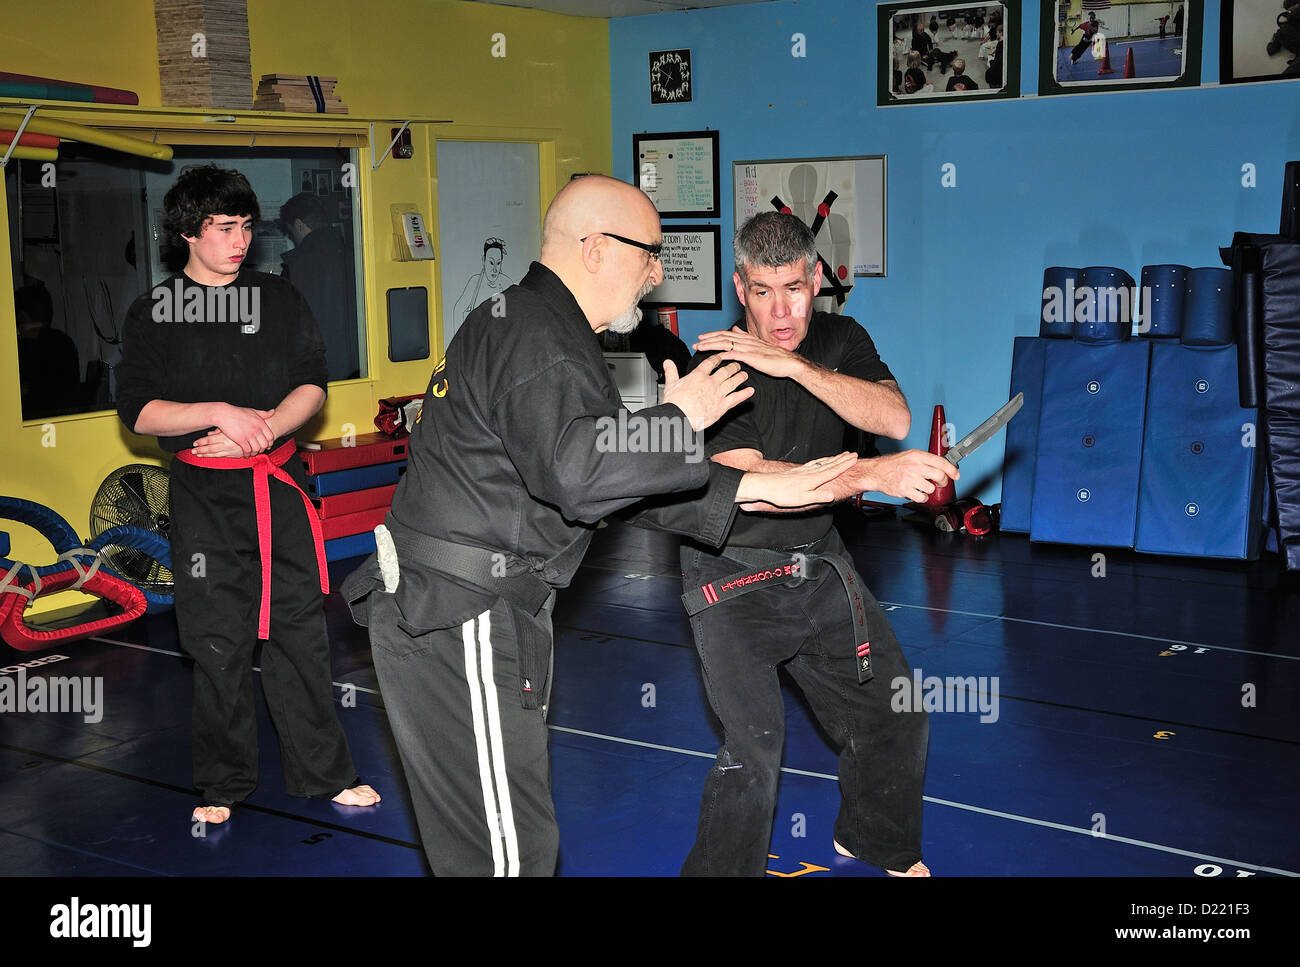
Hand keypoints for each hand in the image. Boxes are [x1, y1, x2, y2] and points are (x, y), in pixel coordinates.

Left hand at [190, 428, 248, 458]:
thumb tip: (209, 433)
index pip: (210, 439)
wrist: (258, 436)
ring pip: (214, 453)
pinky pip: (221, 456)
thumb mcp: (232, 427)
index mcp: (225, 436)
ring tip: (196, 453)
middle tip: (193, 450)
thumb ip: (219, 431)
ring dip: (204, 454)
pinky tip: (207, 456)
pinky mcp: (234, 454)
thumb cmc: (245, 429)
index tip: (195, 443)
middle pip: (210, 448)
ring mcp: (230, 450)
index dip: (201, 442)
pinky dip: (213, 456)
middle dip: (200, 449)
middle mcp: (227, 444)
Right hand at [210, 404, 275, 456]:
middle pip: (264, 444)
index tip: (267, 446)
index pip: (270, 436)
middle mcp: (256, 429)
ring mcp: (249, 435)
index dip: (270, 443)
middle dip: (262, 449)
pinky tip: (245, 454)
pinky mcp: (240, 439)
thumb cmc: (237, 412)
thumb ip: (263, 413)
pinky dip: (247, 454)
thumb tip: (272, 412)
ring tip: (252, 453)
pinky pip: (247, 450)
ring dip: (255, 453)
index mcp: (260, 423)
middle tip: (259, 451)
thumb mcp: (253, 411)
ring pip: (256, 449)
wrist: (223, 414)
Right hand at [662, 356, 751, 430]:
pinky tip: (750, 391)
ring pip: (733, 382)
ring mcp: (718, 394)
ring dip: (740, 377)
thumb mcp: (670, 384)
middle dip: (733, 366)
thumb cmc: (674, 403)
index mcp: (698, 376)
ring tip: (744, 375)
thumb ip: (671, 371)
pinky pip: (737, 398)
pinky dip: (745, 394)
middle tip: (737, 364)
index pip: (711, 362)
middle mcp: (710, 382)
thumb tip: (667, 362)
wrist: (679, 418)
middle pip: (725, 370)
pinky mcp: (722, 406)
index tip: (721, 357)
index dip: (717, 358)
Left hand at [694, 326, 806, 379]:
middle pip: (723, 337)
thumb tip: (735, 329)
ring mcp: (749, 349)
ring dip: (712, 345)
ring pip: (726, 344)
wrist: (789, 363)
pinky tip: (716, 356)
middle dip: (708, 339)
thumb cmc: (775, 357)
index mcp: (748, 339)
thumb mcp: (758, 345)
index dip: (713, 335)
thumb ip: (745, 337)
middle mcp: (747, 341)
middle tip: (696, 342)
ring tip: (700, 348)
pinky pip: (736, 355)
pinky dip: (725, 354)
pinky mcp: (752, 357)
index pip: (727, 334)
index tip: (702, 337)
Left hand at [736, 452, 856, 507]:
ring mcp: (803, 471)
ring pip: (822, 463)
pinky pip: (813, 463)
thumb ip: (817, 497)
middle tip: (853, 454)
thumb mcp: (802, 499)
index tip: (854, 459)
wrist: (765, 486)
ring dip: (833, 459)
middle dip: (842, 459)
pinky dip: (821, 461)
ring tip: (841, 456)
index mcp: (813, 480)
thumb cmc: (782, 495)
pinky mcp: (797, 471)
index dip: (844, 465)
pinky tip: (821, 461)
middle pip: (829, 464)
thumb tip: (832, 495)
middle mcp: (809, 473)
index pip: (832, 470)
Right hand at [865, 449, 958, 501]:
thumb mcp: (910, 456)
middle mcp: (914, 466)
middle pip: (939, 475)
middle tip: (939, 482)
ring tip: (921, 486)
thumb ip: (925, 460)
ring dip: (929, 489)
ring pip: (931, 488)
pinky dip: (922, 497)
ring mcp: (909, 478)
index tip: (956, 475)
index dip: (951, 470)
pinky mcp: (905, 489)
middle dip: (942, 481)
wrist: (876, 472)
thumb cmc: (893, 465)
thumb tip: (943, 467)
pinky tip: (916, 492)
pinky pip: (922, 497)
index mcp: (917, 456)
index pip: (940, 462)